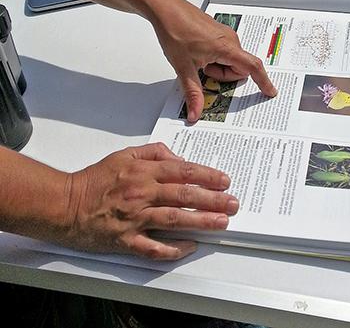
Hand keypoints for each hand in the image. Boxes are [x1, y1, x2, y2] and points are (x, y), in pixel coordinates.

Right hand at [66, 143, 238, 258]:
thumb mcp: (125, 154)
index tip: (224, 180)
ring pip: (174, 219)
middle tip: (233, 203)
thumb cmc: (94, 180)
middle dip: (213, 199)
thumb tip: (177, 157)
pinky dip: (173, 248)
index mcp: (143, 171)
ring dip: (201, 221)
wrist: (64, 204)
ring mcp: (135, 218)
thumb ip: (154, 152)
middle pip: (184, 195)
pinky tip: (190, 246)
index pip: (184, 171)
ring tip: (221, 222)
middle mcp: (142, 193)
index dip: (207, 175)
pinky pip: (153, 247)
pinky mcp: (125, 240)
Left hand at [151, 0, 276, 121]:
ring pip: (229, 61)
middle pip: (238, 68)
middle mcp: (230, 40)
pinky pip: (224, 52)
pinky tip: (197, 54)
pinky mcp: (218, 33)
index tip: (270, 92)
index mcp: (226, 48)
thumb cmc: (175, 31)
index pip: (252, 67)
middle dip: (222, 76)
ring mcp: (224, 35)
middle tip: (202, 71)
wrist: (166, 10)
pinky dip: (214, 59)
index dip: (263, 81)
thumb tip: (196, 113)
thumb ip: (193, 93)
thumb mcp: (184, 68)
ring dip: (216, 67)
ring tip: (196, 60)